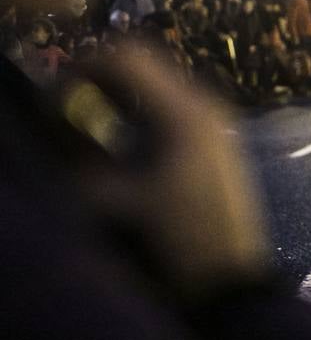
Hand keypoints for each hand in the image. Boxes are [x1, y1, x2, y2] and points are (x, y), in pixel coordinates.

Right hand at [75, 46, 271, 300]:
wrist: (232, 282)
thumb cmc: (178, 241)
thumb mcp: (116, 205)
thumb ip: (79, 167)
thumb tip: (49, 142)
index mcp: (184, 113)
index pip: (128, 57)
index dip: (84, 66)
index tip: (55, 94)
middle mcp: (205, 105)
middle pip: (144, 65)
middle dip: (100, 79)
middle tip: (66, 108)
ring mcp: (217, 121)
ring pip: (158, 85)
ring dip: (120, 96)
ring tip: (87, 126)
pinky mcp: (217, 140)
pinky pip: (172, 107)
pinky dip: (140, 113)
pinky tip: (119, 143)